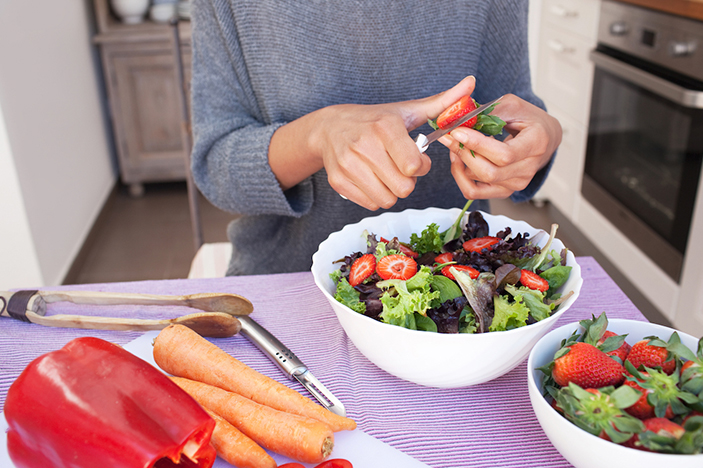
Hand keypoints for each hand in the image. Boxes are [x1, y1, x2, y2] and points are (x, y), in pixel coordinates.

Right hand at [269, 76, 478, 210]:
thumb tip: (471, 83)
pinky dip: (375, 197)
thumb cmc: (374, 120)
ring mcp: (349, 164)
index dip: (421, 167)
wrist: (328, 128)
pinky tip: (372, 179)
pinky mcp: (338, 181)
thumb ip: (442, 103)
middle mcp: (364, 145)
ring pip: (387, 200)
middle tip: (400, 168)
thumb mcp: (406, 111)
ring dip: (392, 191)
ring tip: (387, 174)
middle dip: (407, 181)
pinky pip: (370, 204)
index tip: (415, 159)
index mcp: (385, 127)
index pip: (413, 166)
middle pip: (403, 188)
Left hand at [439, 94, 561, 199]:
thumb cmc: (529, 120)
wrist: (544, 138)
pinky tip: (458, 161)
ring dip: (460, 163)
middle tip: (449, 137)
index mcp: (536, 144)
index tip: (457, 131)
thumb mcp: (512, 106)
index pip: (504, 154)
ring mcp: (517, 183)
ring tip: (455, 144)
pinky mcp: (504, 191)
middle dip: (464, 154)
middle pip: (489, 172)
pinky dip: (460, 178)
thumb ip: (490, 113)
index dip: (477, 145)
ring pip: (479, 182)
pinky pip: (474, 192)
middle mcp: (528, 169)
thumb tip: (462, 120)